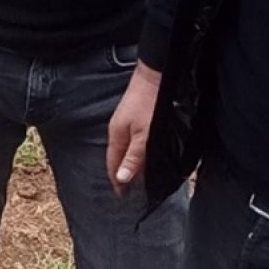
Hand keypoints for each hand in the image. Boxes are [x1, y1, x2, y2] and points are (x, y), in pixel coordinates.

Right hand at [106, 62, 161, 193]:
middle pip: (116, 157)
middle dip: (121, 173)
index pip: (112, 165)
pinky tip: (141, 152)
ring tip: (136, 174)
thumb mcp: (144, 135)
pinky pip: (129, 139)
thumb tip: (121, 178)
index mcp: (116, 136)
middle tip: (131, 189)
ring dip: (128, 162)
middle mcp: (117, 130)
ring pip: (123, 148)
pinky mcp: (132, 115)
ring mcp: (124, 121)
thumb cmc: (150, 103)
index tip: (123, 195)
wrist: (155, 73)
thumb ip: (133, 157)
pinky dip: (133, 150)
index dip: (117, 181)